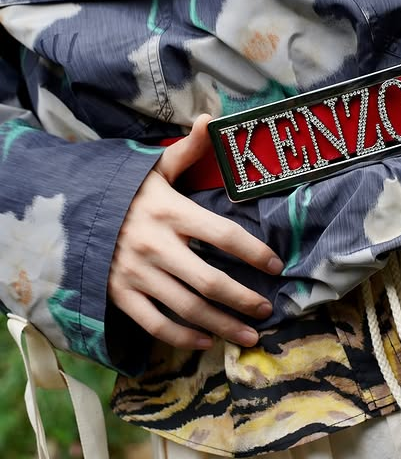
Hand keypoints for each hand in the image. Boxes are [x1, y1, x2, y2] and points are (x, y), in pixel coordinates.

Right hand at [108, 115, 282, 349]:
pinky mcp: (120, 295)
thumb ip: (188, 150)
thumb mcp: (154, 168)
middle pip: (210, 281)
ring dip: (223, 325)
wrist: (67, 211)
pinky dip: (183, 337)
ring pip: (188, 308)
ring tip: (250, 336)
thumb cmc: (123, 191)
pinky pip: (156, 323)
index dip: (255, 252)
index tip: (275, 265)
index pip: (224, 235)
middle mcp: (156, 245)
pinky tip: (207, 340)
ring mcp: (137, 273)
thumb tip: (213, 118)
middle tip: (267, 310)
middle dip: (244, 300)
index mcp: (171, 212)